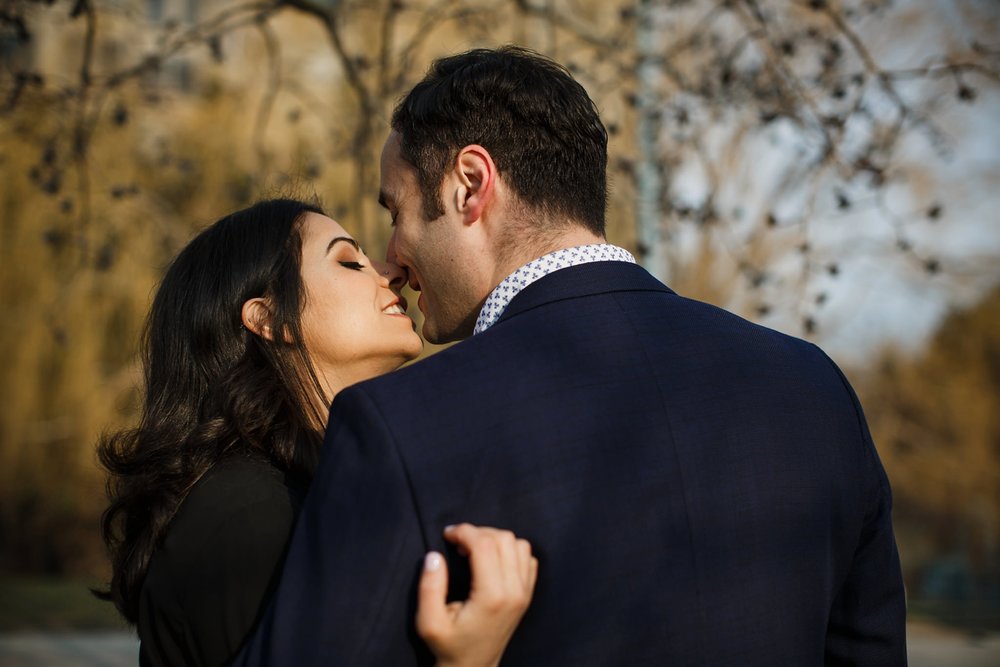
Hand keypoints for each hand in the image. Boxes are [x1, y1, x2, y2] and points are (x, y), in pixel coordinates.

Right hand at [416, 524, 538, 666]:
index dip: (464, 531)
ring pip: (519, 544)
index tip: (447, 534)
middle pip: (504, 539)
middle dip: (478, 532)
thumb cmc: (449, 646)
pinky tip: (491, 560)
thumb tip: (435, 556)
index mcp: (491, 597)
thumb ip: (429, 588)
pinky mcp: (528, 594)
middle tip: (458, 543)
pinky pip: (527, 557)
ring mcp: (525, 592)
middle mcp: (514, 592)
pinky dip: (510, 550)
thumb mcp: (428, 623)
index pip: (485, 545)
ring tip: (474, 549)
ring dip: (495, 539)